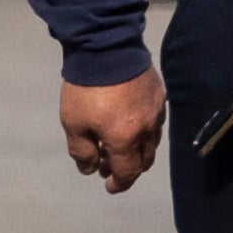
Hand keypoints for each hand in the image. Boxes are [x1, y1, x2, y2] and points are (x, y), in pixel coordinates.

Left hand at [59, 69, 167, 190]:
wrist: (106, 46)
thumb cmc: (86, 88)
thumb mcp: (73, 123)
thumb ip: (82, 151)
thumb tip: (91, 169)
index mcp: (125, 140)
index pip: (127, 173)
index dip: (118, 184)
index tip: (108, 185)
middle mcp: (147, 130)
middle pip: (144, 161)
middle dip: (128, 169)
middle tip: (110, 165)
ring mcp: (156, 111)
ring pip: (153, 142)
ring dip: (138, 150)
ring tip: (121, 145)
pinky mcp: (159, 94)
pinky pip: (156, 122)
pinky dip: (145, 131)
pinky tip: (132, 123)